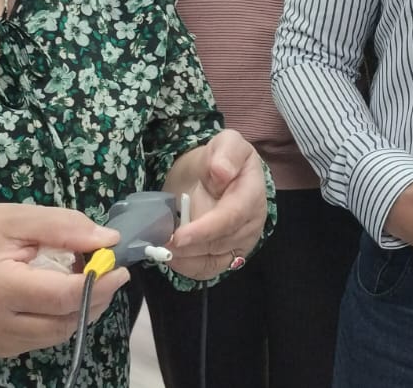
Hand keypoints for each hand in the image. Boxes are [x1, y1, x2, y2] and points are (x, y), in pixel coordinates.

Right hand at [0, 204, 130, 357]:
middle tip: (104, 266)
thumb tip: (109, 241)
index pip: (62, 296)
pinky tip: (57, 291)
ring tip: (81, 275)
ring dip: (81, 306)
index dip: (98, 282)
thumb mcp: (15, 218)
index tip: (119, 264)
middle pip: (66, 321)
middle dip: (95, 295)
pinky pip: (45, 336)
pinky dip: (61, 315)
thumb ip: (63, 227)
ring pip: (59, 333)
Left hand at [163, 129, 268, 279]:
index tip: (179, 236)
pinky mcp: (231, 255)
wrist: (216, 174)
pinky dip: (189, 268)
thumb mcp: (225, 143)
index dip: (205, 229)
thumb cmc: (219, 159)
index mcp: (252, 192)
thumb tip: (221, 173)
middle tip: (159, 242)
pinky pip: (210, 269)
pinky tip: (173, 258)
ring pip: (214, 259)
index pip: (231, 217)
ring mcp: (243, 241)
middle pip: (220, 242)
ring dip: (185, 257)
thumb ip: (226, 153)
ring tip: (161, 247)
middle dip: (189, 246)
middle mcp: (253, 221)